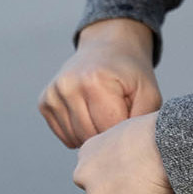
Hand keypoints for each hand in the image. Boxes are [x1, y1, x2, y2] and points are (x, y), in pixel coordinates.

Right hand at [39, 19, 161, 147]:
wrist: (107, 46)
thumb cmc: (130, 72)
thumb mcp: (148, 92)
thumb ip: (143, 120)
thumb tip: (129, 147)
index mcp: (94, 81)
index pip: (108, 130)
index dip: (124, 131)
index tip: (131, 119)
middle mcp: (68, 86)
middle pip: (90, 137)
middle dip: (109, 134)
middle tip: (119, 115)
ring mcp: (53, 94)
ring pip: (76, 140)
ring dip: (94, 136)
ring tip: (105, 113)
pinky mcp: (44, 102)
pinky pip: (65, 136)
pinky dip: (80, 133)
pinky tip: (91, 115)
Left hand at [73, 113, 173, 193]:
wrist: (166, 143)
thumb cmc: (157, 133)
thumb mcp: (127, 137)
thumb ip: (119, 155)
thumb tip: (132, 168)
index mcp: (86, 154)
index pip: (103, 177)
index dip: (126, 176)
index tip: (140, 166)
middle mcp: (84, 177)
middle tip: (150, 175)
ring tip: (156, 181)